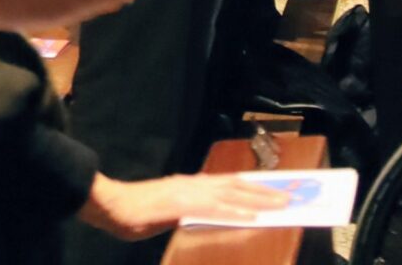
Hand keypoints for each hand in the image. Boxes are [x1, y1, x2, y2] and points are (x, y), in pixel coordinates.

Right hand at [80, 172, 289, 240]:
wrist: (111, 205)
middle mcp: (195, 184)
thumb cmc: (135, 212)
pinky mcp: (183, 204)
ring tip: (281, 204)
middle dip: (265, 191)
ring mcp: (190, 192)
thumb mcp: (168, 212)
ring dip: (259, 198)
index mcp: (192, 185)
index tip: (275, 190)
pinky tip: (252, 215)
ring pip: (232, 193)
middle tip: (290, 196)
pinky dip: (236, 211)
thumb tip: (205, 216)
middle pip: (237, 185)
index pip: (229, 184)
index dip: (253, 187)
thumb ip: (188, 212)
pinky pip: (215, 209)